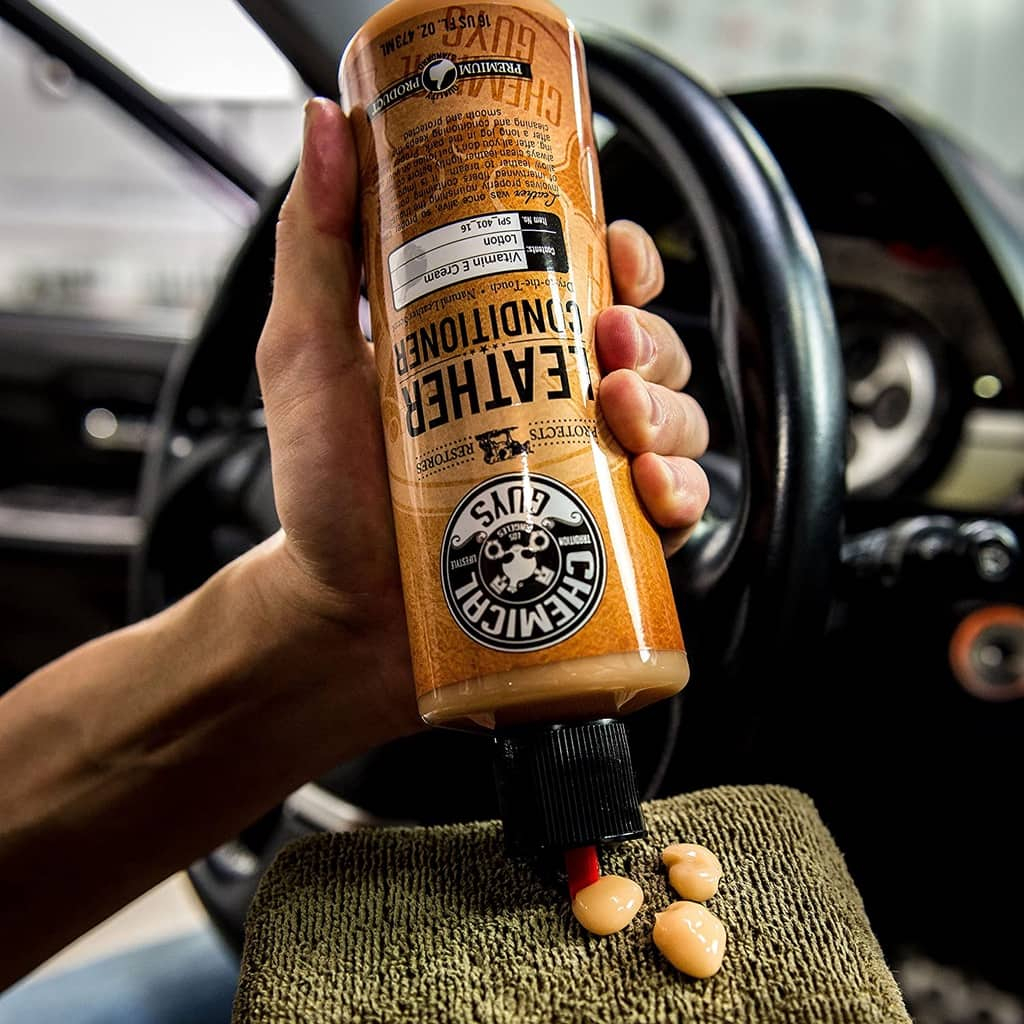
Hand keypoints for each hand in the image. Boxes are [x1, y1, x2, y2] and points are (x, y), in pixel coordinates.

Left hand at [255, 99, 709, 735]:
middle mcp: (555, 407)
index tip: (616, 252)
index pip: (592, 281)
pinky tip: (651, 491)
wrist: (339, 614)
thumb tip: (330, 126)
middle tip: (611, 349)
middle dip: (649, 338)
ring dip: (673, 410)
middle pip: (647, 347)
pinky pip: (676, 511)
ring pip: (677, 421)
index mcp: (505, 349)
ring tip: (623, 419)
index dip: (625, 256)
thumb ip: (317, 246)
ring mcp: (584, 476)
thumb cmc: (324, 492)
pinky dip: (683, 494)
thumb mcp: (308, 355)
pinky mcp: (601, 544)